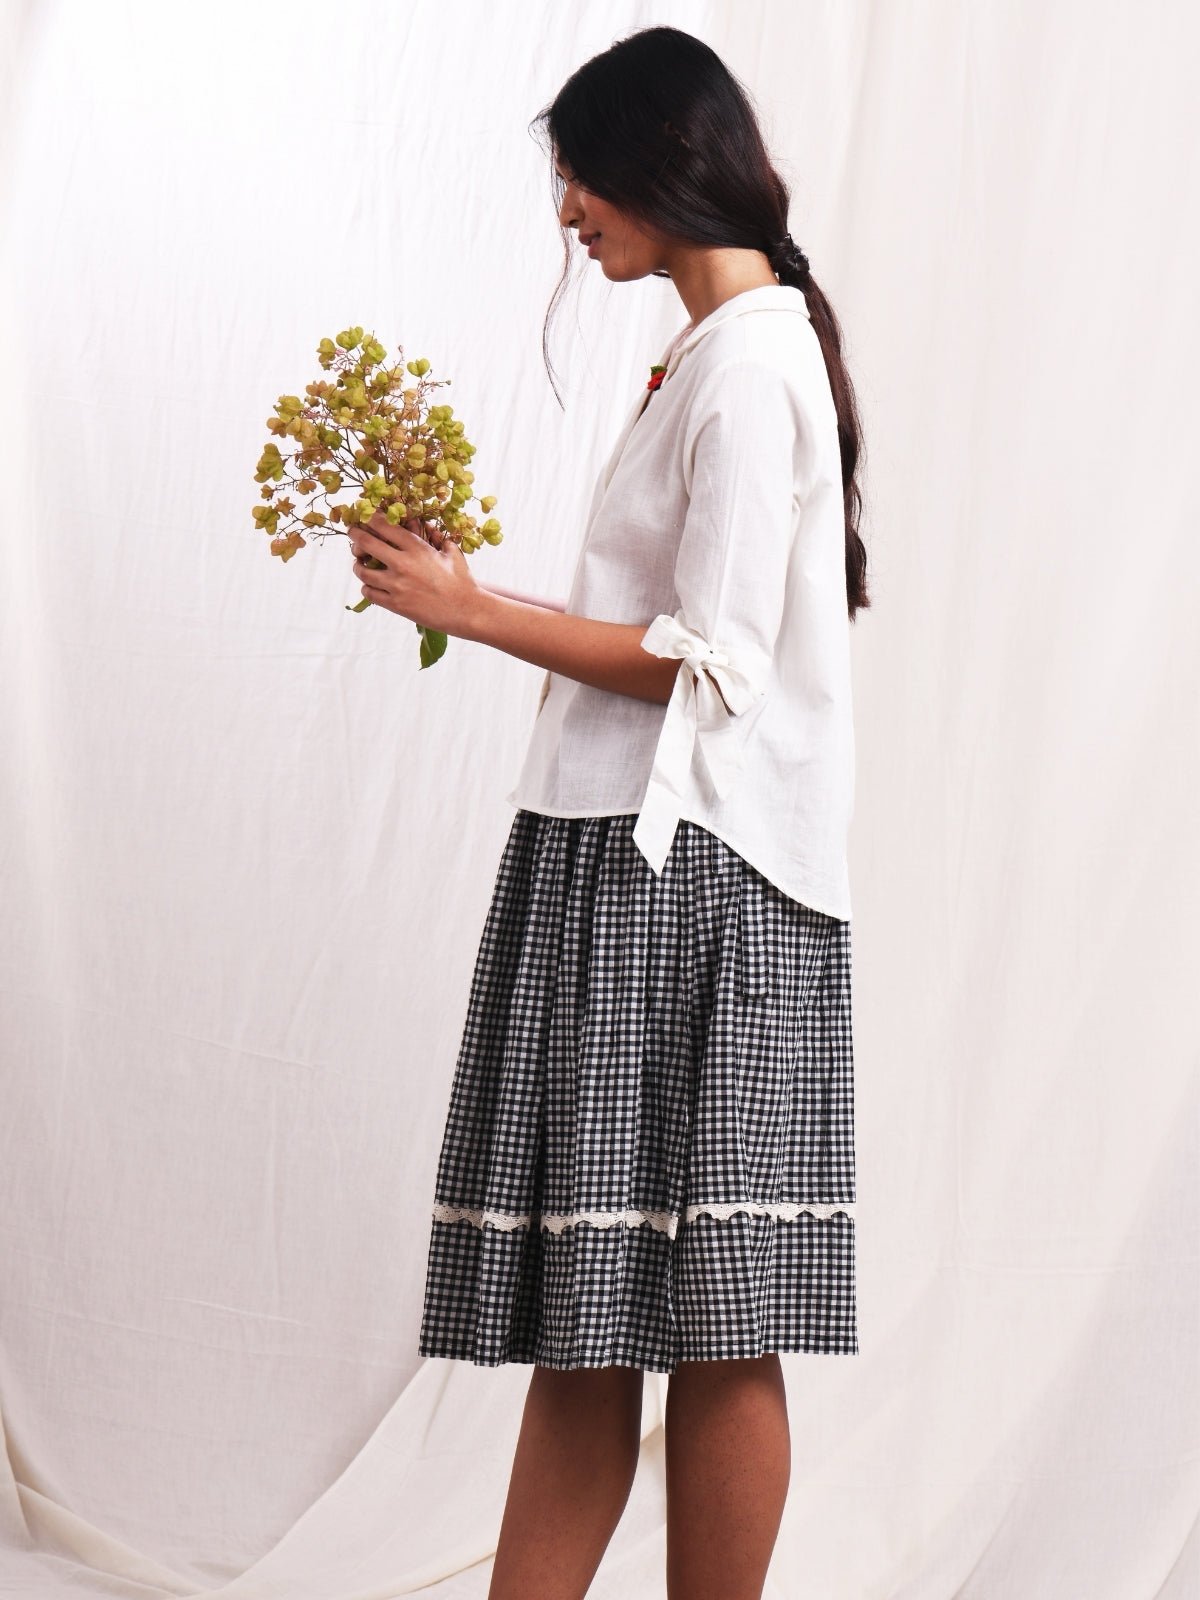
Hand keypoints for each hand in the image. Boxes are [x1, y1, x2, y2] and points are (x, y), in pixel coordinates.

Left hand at [349, 512, 481, 637]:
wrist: (466, 610)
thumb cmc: (462, 580)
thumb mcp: (452, 552)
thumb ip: (436, 536)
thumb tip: (425, 524)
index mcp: (417, 548)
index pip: (384, 526)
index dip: (370, 517)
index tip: (365, 516)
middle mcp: (403, 564)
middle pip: (365, 543)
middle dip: (354, 534)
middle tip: (352, 532)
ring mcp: (396, 585)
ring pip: (362, 571)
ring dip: (358, 565)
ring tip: (360, 564)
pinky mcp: (395, 604)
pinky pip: (369, 593)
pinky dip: (367, 587)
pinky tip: (371, 585)